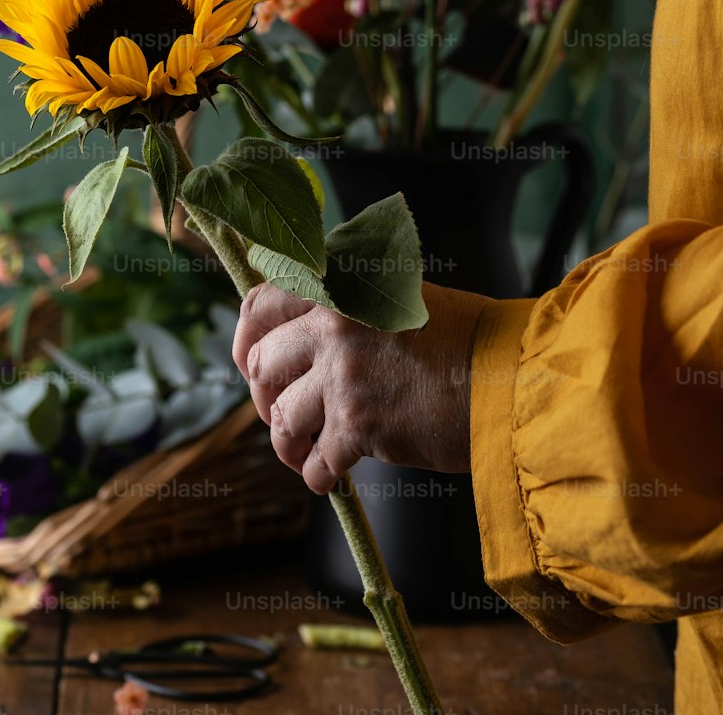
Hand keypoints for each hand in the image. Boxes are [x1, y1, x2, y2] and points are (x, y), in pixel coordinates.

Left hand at [231, 281, 490, 493]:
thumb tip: (296, 333)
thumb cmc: (464, 338)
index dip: (248, 339)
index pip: (260, 303)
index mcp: (338, 284)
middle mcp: (333, 322)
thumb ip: (345, 306)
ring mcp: (343, 373)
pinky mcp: (359, 424)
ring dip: (286, 442)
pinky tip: (328, 475)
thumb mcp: (397, 296)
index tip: (252, 362)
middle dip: (263, 396)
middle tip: (280, 412)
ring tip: (302, 451)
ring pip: (282, 416)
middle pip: (262, 364)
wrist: (511, 378)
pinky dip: (317, 474)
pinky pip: (316, 460)